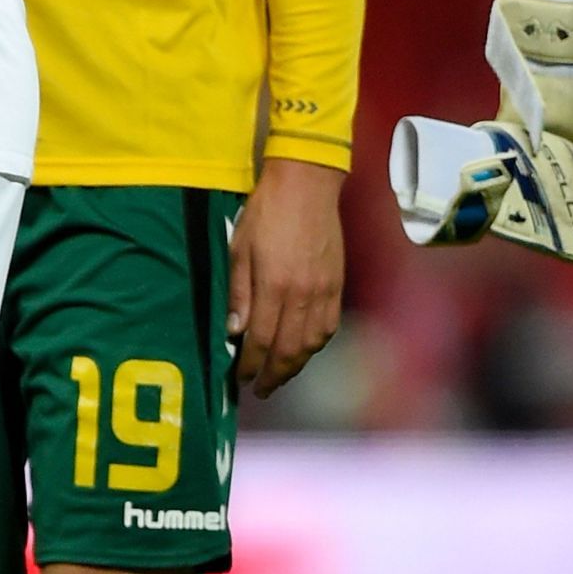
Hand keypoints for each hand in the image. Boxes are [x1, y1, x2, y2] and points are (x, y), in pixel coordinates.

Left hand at [228, 157, 344, 398]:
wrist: (307, 184)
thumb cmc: (265, 212)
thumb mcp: (239, 249)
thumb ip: (239, 293)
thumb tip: (235, 332)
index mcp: (274, 287)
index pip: (260, 340)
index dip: (250, 365)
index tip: (240, 379)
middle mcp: (303, 295)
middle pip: (288, 350)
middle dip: (273, 374)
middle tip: (260, 389)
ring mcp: (324, 291)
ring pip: (311, 343)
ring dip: (295, 365)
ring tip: (280, 376)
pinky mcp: (337, 284)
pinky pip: (328, 327)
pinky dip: (315, 346)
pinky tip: (304, 351)